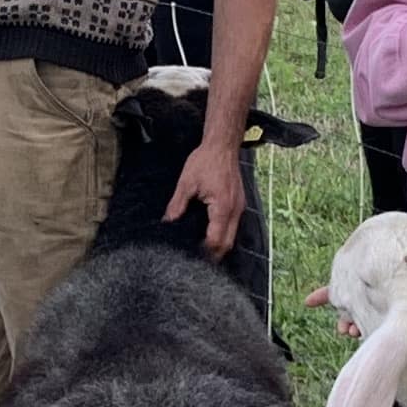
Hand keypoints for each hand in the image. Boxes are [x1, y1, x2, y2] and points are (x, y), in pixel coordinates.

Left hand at [164, 136, 248, 259]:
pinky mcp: (239, 204)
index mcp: (223, 207)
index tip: (190, 258)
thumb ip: (177, 205)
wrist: (222, 145)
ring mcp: (240, 208)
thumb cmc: (205, 160)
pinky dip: (222, 234)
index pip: (216, 240)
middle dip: (213, 255)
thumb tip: (167, 223)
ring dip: (218, 245)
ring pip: (232, 237)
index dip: (204, 252)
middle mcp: (235, 211)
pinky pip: (233, 226)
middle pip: (227, 244)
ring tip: (201, 251)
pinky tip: (210, 234)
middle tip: (195, 261)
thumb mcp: (186, 183)